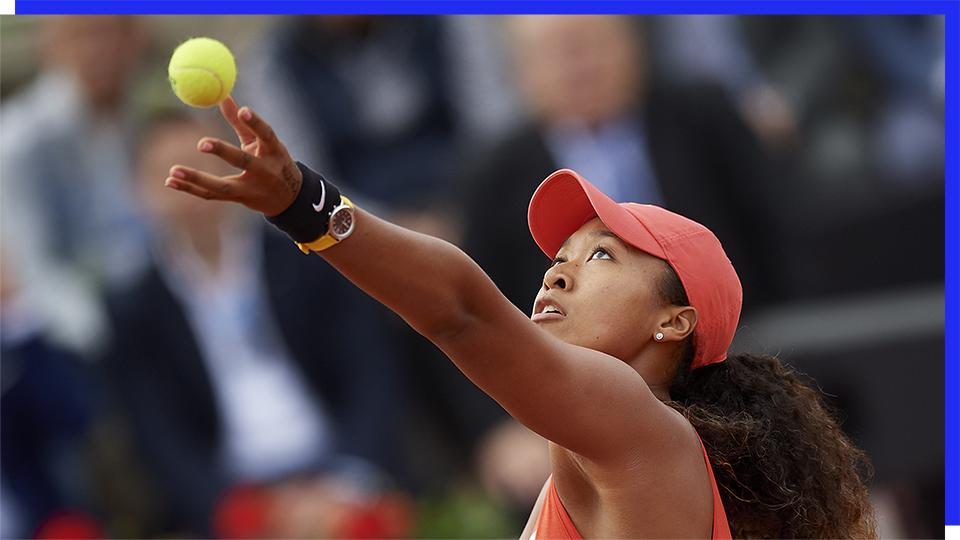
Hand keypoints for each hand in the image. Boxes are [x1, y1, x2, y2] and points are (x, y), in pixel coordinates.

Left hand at [165, 97, 303, 216]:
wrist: (289, 198)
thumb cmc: (273, 161)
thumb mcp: (264, 142)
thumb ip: (242, 122)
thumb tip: (223, 95)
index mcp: (274, 152)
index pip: (266, 134)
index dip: (255, 122)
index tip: (243, 110)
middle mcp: (265, 171)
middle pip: (242, 161)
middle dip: (223, 151)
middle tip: (201, 143)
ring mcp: (251, 189)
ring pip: (222, 186)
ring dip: (197, 178)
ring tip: (174, 170)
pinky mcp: (238, 199)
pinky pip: (211, 195)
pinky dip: (190, 188)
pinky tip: (170, 181)